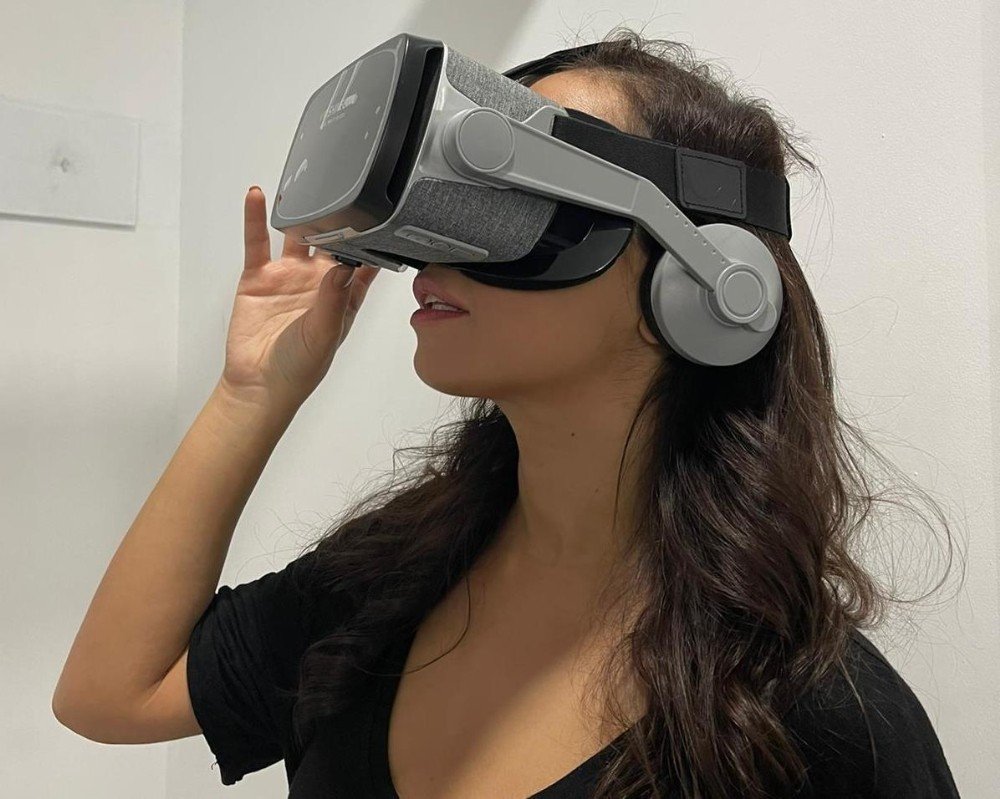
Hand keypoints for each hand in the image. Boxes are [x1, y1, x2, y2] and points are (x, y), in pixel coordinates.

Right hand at [218, 186, 379, 409]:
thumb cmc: (299, 368)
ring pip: (296, 235)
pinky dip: (255, 218)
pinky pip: (256, 242)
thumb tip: (345, 267)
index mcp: (343, 296)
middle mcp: (318, 282)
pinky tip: (257, 196)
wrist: (258, 383)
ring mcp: (288, 276)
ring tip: (305, 184)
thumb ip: (334, 301)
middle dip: (338, 218)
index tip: (382, 217)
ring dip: (300, 213)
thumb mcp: (324, 335)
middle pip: (331, 241)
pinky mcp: (259, 276)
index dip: (373, 242)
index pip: (363, 263)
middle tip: (343, 189)